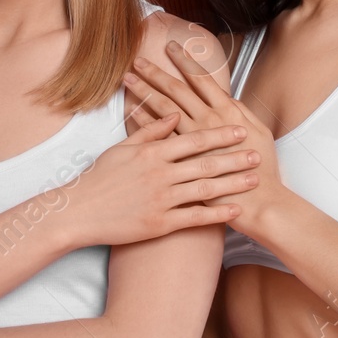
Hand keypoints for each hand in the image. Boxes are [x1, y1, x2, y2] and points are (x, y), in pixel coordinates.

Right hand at [57, 114, 260, 248]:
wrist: (80, 210)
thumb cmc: (99, 177)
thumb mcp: (122, 148)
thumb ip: (150, 131)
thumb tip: (172, 114)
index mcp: (152, 153)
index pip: (193, 139)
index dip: (219, 134)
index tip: (239, 130)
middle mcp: (160, 174)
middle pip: (205, 163)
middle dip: (235, 157)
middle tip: (257, 154)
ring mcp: (162, 200)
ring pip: (206, 189)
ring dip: (233, 184)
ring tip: (254, 180)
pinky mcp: (161, 223)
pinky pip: (195, 217)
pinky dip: (217, 213)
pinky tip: (235, 210)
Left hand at [124, 42, 283, 229]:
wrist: (259, 202)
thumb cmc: (262, 169)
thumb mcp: (259, 132)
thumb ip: (240, 111)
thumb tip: (225, 97)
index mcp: (227, 112)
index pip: (201, 79)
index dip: (185, 61)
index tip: (171, 47)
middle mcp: (207, 122)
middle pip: (176, 91)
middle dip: (156, 73)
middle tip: (138, 60)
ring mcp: (193, 142)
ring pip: (163, 110)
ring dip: (144, 93)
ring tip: (129, 80)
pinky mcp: (183, 160)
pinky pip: (158, 137)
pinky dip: (143, 123)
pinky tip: (131, 111)